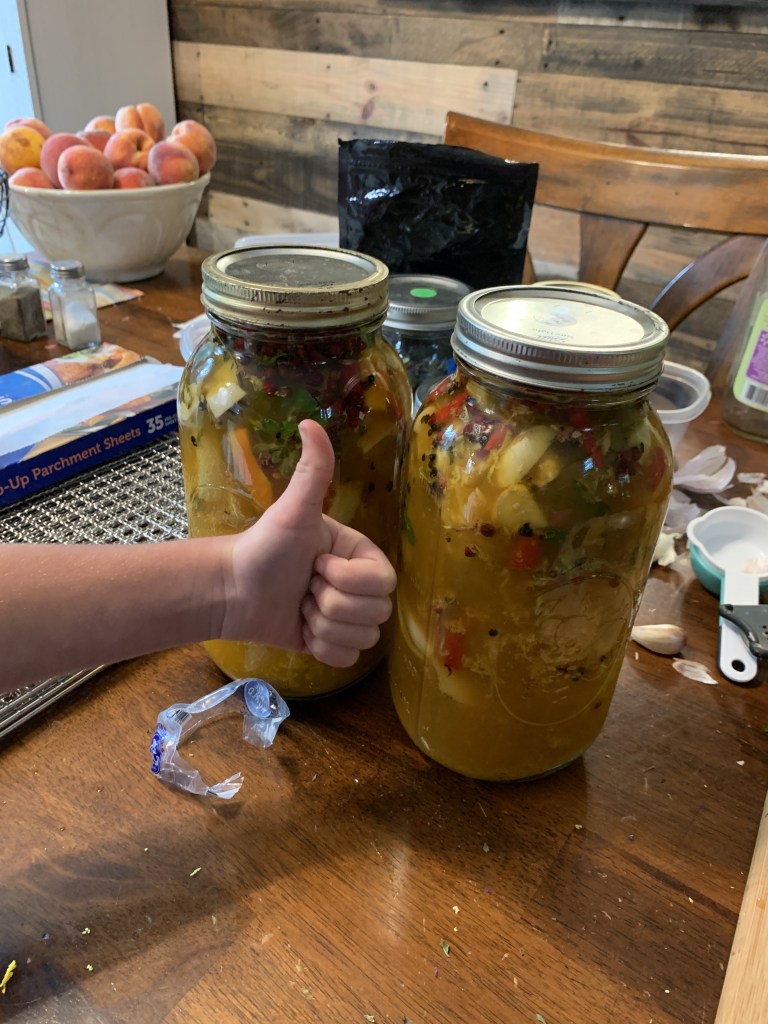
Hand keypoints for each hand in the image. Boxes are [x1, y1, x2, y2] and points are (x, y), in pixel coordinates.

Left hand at [219, 420, 396, 665]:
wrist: (231, 591)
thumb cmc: (262, 547)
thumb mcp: (292, 510)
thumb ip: (312, 471)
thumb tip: (311, 421)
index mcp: (361, 554)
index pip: (383, 583)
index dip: (347, 582)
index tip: (315, 567)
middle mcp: (360, 585)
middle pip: (376, 614)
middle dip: (331, 606)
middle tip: (303, 589)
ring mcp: (347, 615)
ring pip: (363, 639)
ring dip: (323, 628)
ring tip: (299, 609)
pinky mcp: (332, 643)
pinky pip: (348, 659)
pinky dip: (323, 650)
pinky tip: (301, 631)